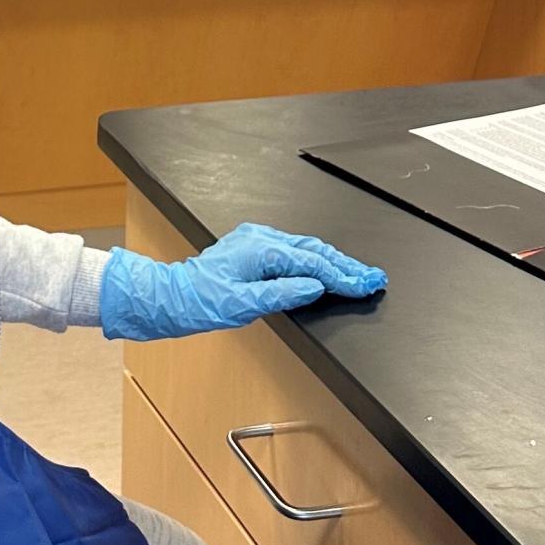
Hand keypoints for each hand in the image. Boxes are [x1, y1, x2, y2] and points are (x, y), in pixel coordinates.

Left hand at [101, 228, 386, 341]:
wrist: (171, 297)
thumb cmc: (200, 302)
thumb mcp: (244, 305)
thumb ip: (283, 293)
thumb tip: (315, 285)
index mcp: (261, 249)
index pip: (312, 263)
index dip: (342, 275)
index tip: (365, 285)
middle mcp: (260, 239)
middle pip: (314, 250)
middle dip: (346, 266)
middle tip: (374, 278)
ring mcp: (256, 240)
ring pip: (305, 248)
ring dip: (333, 262)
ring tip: (358, 274)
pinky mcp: (252, 247)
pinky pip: (292, 250)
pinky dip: (314, 259)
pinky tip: (325, 267)